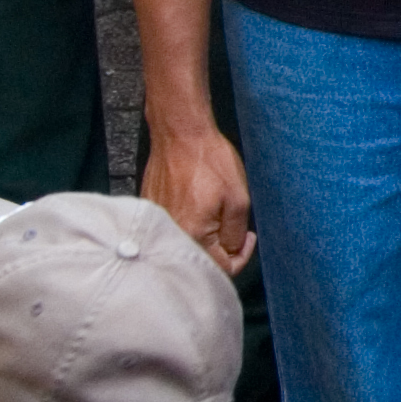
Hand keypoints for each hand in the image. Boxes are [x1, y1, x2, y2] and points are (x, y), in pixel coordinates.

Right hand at [143, 111, 253, 273]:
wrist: (180, 133)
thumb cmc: (208, 159)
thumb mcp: (238, 199)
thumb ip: (235, 234)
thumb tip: (233, 251)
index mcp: (193, 235)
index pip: (221, 268)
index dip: (241, 256)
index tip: (247, 239)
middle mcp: (171, 234)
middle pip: (202, 260)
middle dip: (223, 249)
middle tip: (235, 228)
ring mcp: (160, 223)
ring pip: (189, 244)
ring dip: (207, 236)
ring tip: (217, 212)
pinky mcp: (153, 212)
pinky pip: (175, 230)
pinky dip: (190, 225)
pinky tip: (199, 207)